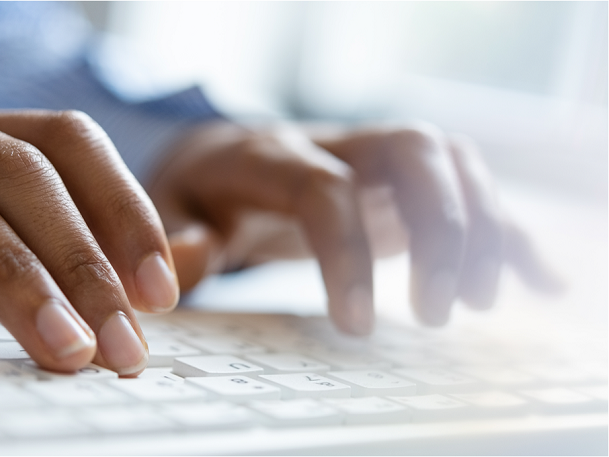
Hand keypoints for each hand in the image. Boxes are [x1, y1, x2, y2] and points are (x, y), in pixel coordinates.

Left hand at [148, 121, 561, 333]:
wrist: (221, 158)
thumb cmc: (196, 194)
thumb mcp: (166, 215)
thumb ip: (177, 240)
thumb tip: (188, 264)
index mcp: (268, 155)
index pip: (324, 189)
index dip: (347, 255)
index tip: (357, 327)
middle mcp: (333, 143)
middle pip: (412, 152)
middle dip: (441, 228)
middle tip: (437, 313)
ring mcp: (373, 155)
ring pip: (450, 161)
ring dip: (481, 227)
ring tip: (478, 304)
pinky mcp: (399, 180)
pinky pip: (467, 188)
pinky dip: (508, 231)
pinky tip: (541, 278)